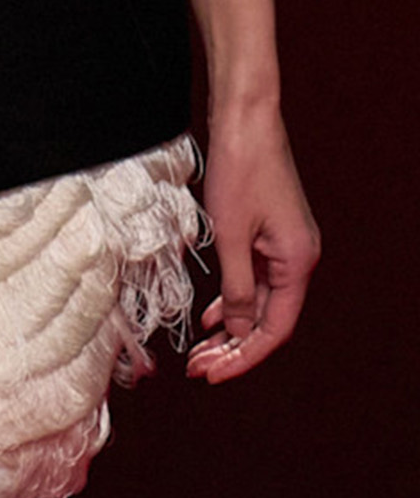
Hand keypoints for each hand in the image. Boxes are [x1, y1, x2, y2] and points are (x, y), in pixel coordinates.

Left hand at [187, 100, 316, 381]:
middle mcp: (298, 260)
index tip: (213, 375)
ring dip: (231, 329)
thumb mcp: (230, 234)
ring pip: (260, 303)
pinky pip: (254, 281)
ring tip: (200, 353)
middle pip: (268, 320)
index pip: (275, 328)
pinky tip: (211, 318)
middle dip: (234, 349)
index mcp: (298, 262)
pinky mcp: (269, 236)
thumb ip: (236, 286)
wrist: (246, 122)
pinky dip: (233, 301)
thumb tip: (238, 332)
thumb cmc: (241, 171)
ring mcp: (284, 247)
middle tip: (198, 370)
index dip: (245, 356)